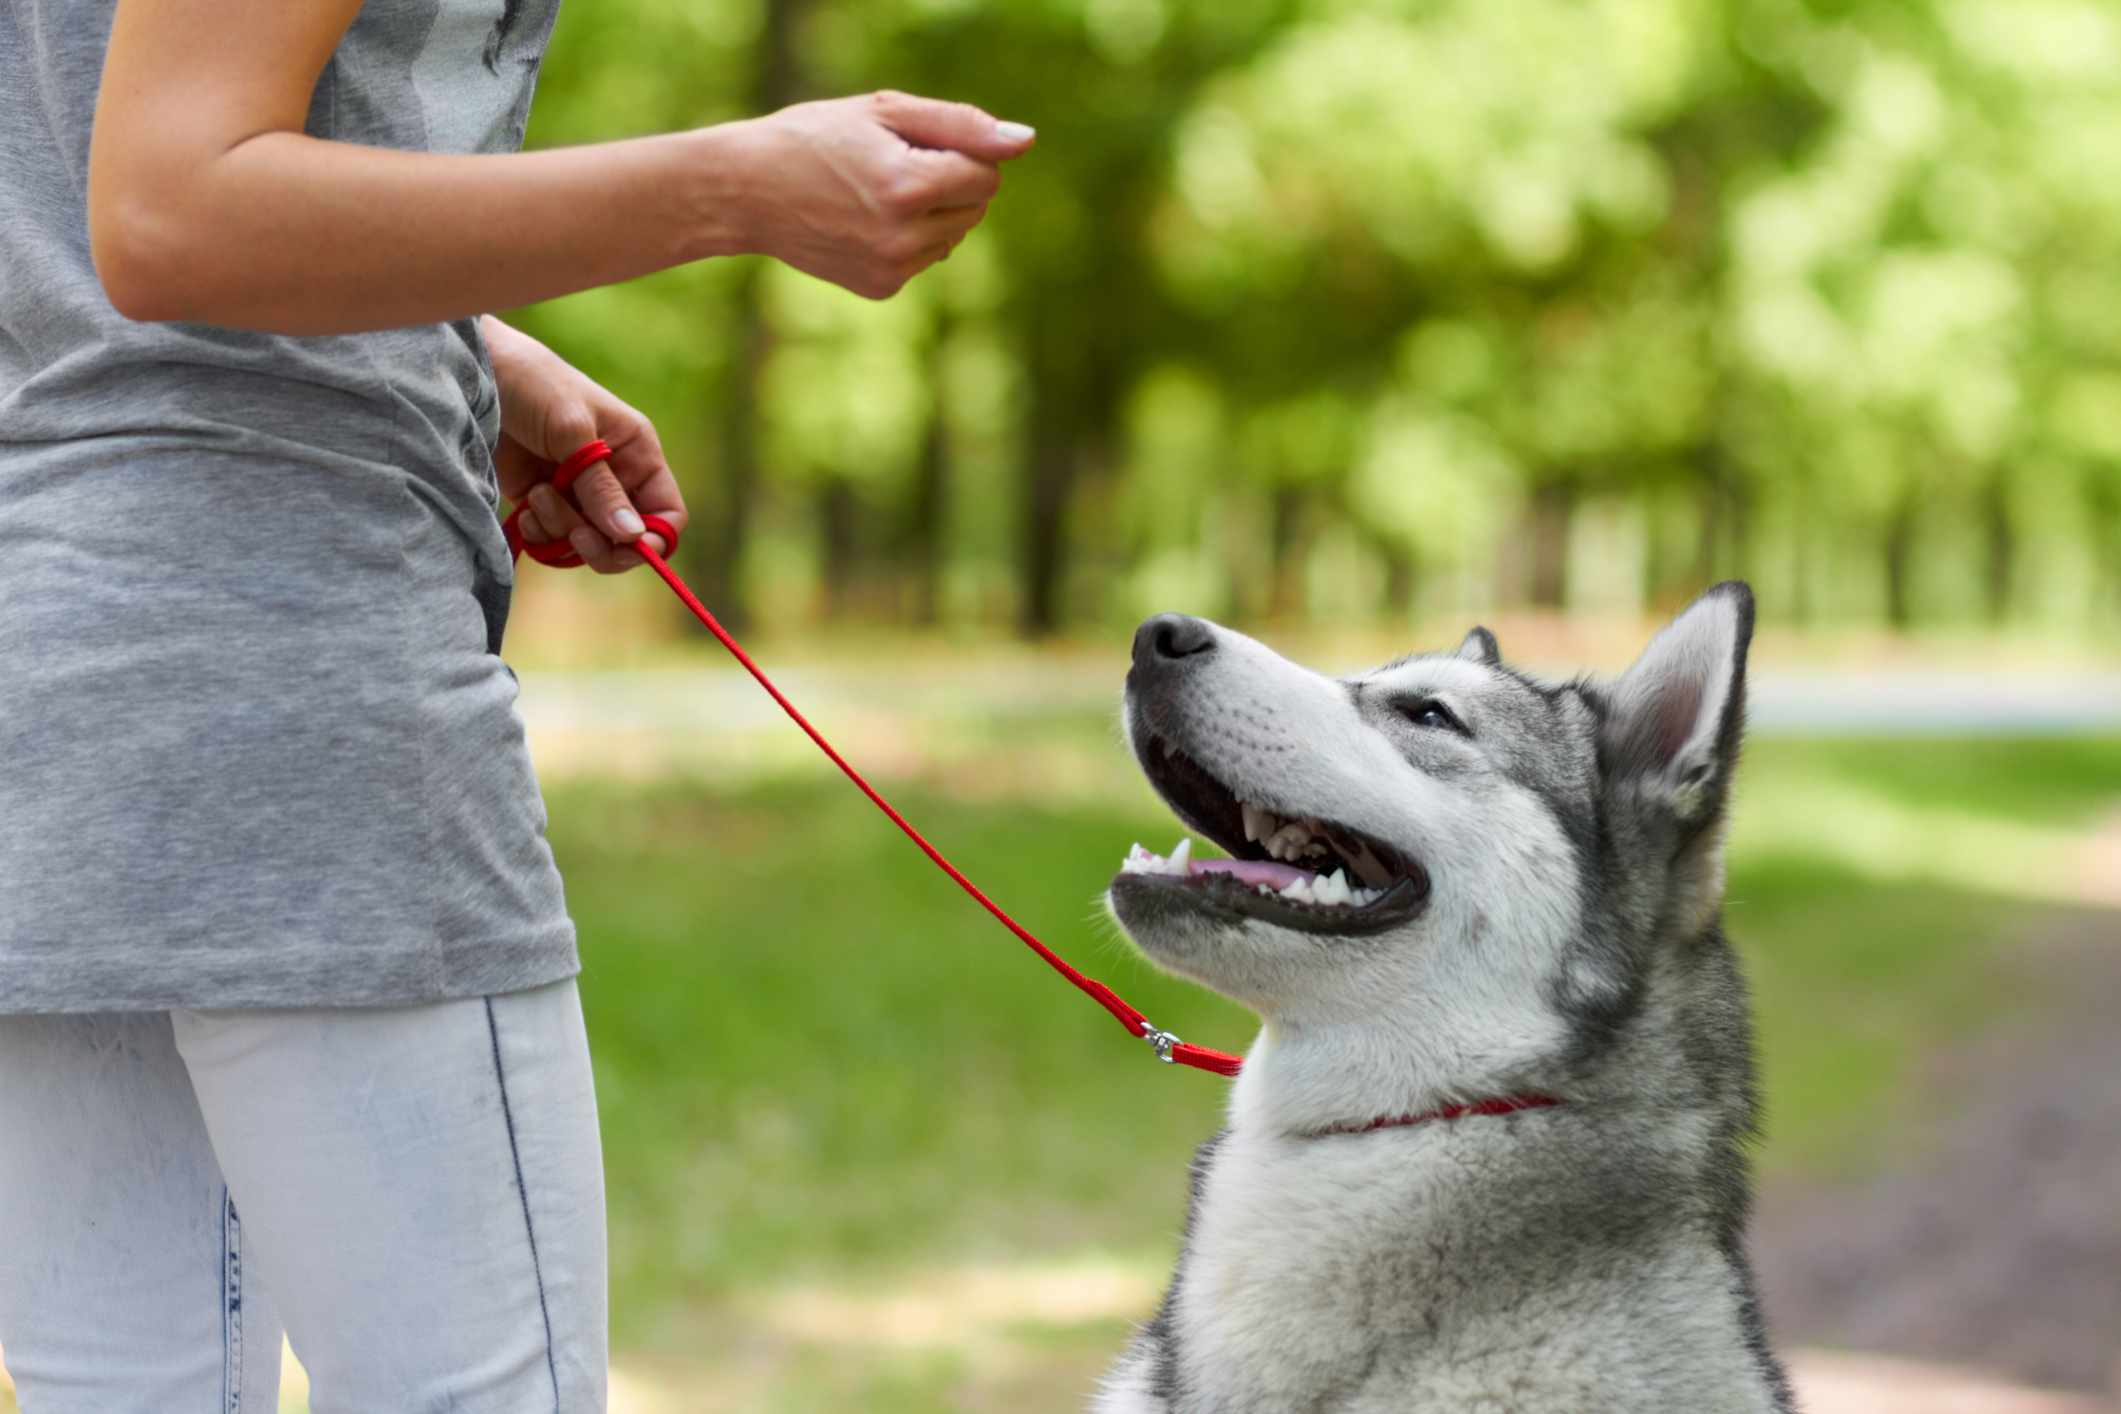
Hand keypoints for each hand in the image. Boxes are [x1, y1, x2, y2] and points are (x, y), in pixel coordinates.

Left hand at [483, 318, 687, 573]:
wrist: (476, 376)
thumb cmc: (534, 386)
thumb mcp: (571, 432)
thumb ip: (601, 488)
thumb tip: (633, 536)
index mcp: (637, 454)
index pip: (666, 512)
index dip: (652, 538)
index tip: (623, 545)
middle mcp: (615, 478)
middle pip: (626, 539)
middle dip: (601, 544)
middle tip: (575, 536)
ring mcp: (578, 493)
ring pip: (587, 543)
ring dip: (561, 530)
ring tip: (538, 494)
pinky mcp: (544, 502)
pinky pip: (553, 540)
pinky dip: (540, 534)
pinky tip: (526, 507)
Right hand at [742, 90, 1034, 299]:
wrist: (748, 191)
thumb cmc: (816, 138)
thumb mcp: (886, 112)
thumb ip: (962, 124)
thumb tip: (1025, 142)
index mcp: (907, 187)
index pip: (986, 175)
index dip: (959, 152)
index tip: (914, 143)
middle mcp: (903, 237)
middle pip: (976, 208)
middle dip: (950, 183)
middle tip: (891, 166)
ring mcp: (892, 269)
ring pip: (955, 235)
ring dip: (932, 212)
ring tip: (875, 193)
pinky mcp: (882, 288)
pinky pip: (926, 258)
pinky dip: (909, 238)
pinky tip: (865, 222)